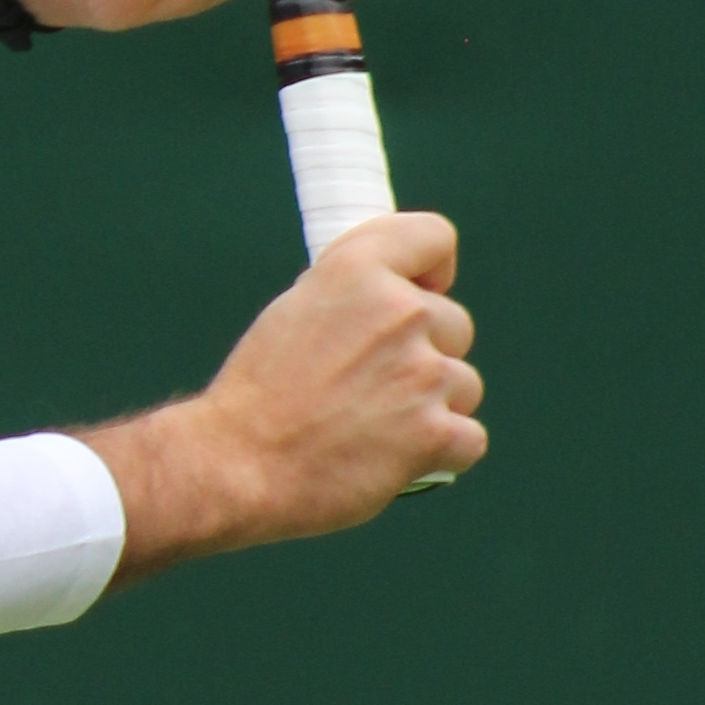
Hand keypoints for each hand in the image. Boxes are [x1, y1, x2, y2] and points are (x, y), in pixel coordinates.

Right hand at [82, 214, 484, 580]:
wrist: (236, 466)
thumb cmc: (257, 396)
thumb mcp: (294, 310)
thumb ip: (353, 292)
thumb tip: (395, 291)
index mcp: (357, 271)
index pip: (435, 238)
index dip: (431, 270)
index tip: (415, 293)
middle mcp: (398, 312)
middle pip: (455, 324)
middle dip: (425, 355)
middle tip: (372, 387)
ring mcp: (423, 373)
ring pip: (463, 384)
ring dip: (432, 408)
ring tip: (375, 428)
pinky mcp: (435, 432)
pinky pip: (468, 439)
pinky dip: (439, 454)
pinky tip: (394, 458)